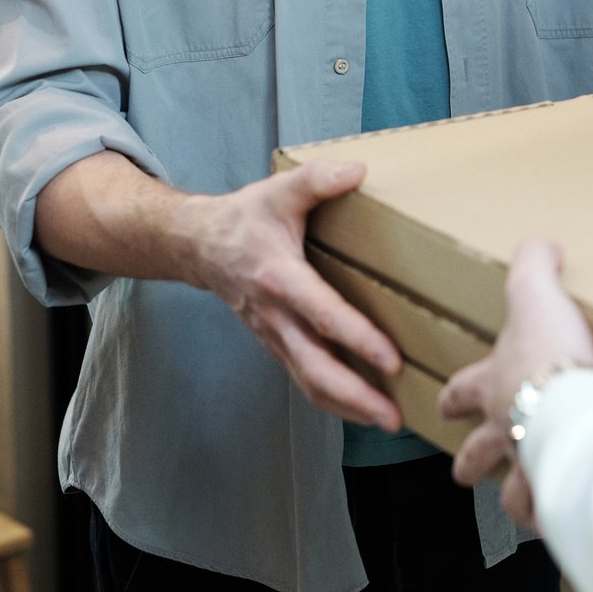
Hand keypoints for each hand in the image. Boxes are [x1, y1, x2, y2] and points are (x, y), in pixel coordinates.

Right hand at [187, 161, 403, 429]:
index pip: (322, 315)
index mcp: (279, 276)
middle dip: (355, 396)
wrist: (199, 246)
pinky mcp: (277, 345)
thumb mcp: (278, 190)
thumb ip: (317, 179)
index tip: (391, 360)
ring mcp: (274, 336)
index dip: (357, 339)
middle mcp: (276, 315)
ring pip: (309, 382)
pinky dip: (334, 400)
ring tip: (388, 420)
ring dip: (348, 407)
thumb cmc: (246, 218)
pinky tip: (364, 408)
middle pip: (315, 368)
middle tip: (394, 416)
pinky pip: (304, 380)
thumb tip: (358, 171)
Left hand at [440, 239, 592, 526]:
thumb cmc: (550, 354)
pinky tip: (573, 523)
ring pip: (513, 494)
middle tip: (466, 473)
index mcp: (494, 385)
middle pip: (476, 455)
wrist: (576, 404)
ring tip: (527, 508)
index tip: (446, 403)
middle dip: (470, 463)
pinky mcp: (562, 489)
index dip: (453, 396)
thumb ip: (534, 266)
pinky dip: (563, 520)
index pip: (461, 391)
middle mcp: (506, 429)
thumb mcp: (537, 294)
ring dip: (517, 500)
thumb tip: (539, 245)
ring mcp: (531, 464)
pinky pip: (559, 513)